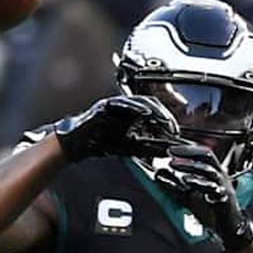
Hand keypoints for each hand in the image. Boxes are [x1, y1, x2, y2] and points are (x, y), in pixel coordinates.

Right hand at [53, 95, 183, 161]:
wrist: (76, 144)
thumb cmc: (100, 143)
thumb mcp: (129, 148)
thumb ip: (146, 148)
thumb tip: (165, 150)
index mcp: (132, 114)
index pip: (155, 111)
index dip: (167, 119)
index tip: (175, 131)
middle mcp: (125, 107)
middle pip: (151, 103)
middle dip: (164, 114)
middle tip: (172, 127)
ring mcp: (115, 104)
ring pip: (139, 101)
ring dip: (153, 110)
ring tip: (163, 120)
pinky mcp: (104, 106)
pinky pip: (122, 103)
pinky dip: (135, 107)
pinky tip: (144, 113)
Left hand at [153, 144, 252, 252]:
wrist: (228, 227)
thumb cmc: (212, 210)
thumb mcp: (188, 196)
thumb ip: (174, 186)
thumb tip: (159, 174)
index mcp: (213, 172)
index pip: (201, 153)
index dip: (186, 150)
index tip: (171, 150)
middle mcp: (220, 176)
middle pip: (207, 156)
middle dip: (188, 152)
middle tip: (171, 152)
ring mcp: (223, 185)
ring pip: (208, 170)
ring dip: (189, 166)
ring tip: (173, 165)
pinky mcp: (223, 197)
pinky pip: (212, 187)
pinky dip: (198, 182)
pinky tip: (186, 181)